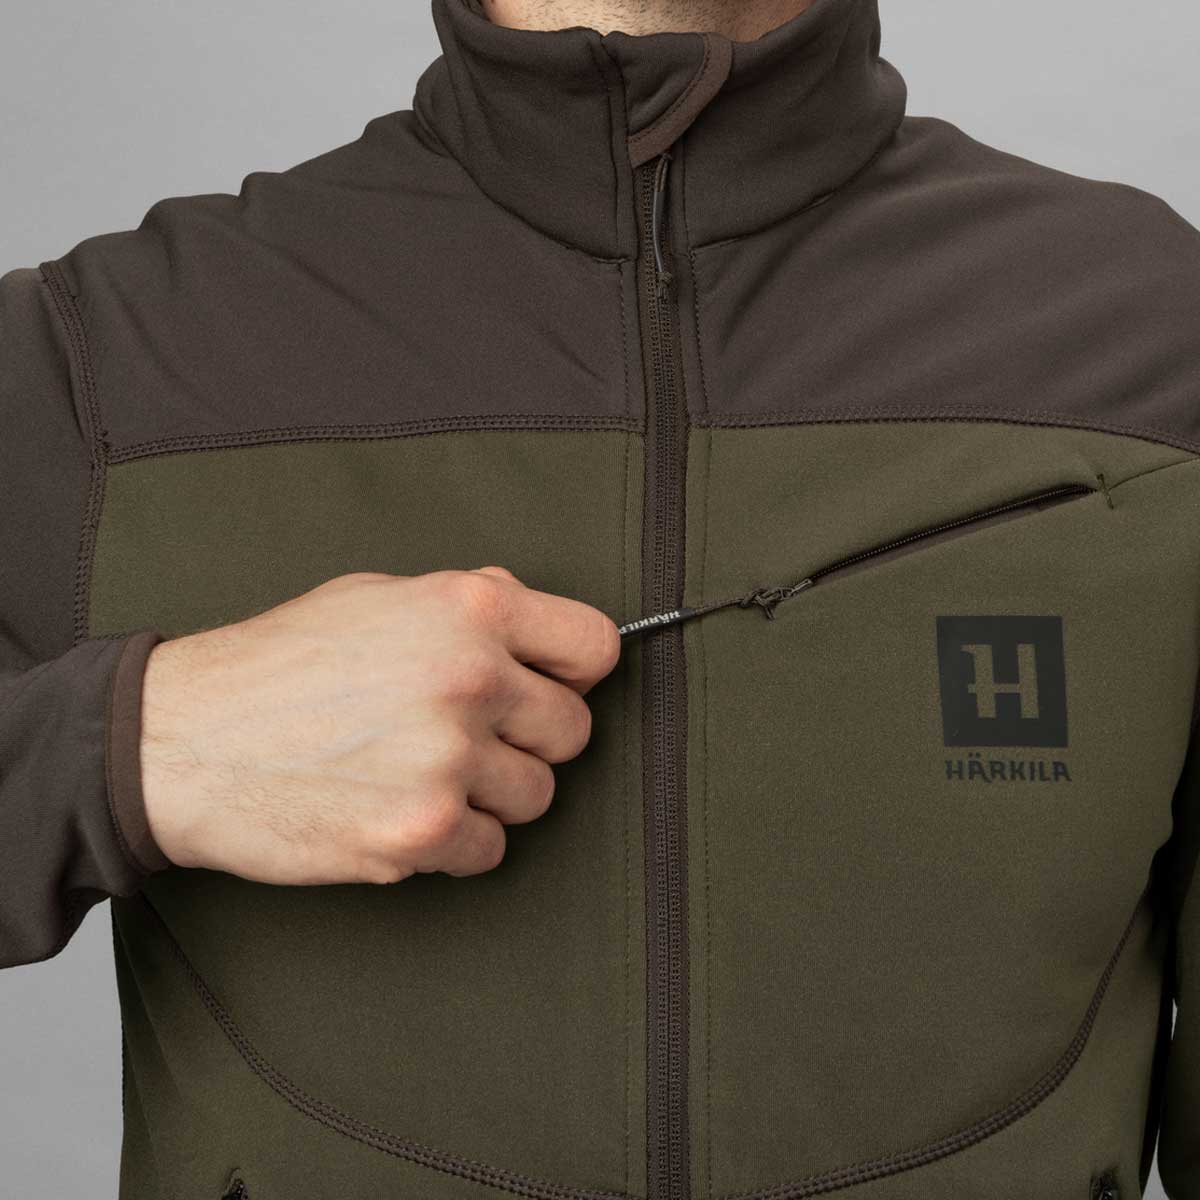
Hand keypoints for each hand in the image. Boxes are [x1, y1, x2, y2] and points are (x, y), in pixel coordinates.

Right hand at [138, 566, 620, 883]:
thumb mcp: (377, 598)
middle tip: (470, 737)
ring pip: (536, 797)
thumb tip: (535, 627)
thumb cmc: (280, 664)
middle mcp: (469, 678)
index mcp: (469, 608)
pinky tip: (402, 810)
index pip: (594, 646)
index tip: (553, 687)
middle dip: (529, 739)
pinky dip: (455, 841)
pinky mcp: (419, 832)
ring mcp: (446, 760)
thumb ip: (468, 607)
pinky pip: (489, 850)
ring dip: (492, 794)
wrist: (182, 739)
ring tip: (422, 772)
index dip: (576, 673)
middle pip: (572, 732)